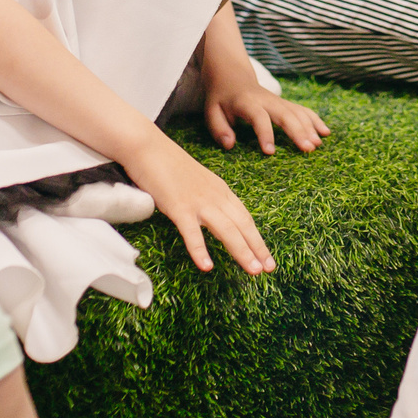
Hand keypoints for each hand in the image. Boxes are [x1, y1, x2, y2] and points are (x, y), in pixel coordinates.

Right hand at [124, 135, 276, 274]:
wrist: (148, 146)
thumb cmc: (167, 164)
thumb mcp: (197, 181)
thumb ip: (207, 198)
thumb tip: (213, 216)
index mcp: (220, 190)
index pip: (245, 218)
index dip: (257, 239)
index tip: (267, 257)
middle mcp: (215, 196)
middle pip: (242, 225)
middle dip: (257, 248)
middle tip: (269, 268)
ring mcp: (198, 202)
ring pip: (226, 230)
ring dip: (241, 251)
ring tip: (253, 270)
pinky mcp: (178, 206)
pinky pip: (192, 232)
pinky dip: (200, 250)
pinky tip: (207, 266)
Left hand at [204, 73, 330, 155]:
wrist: (232, 74)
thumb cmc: (220, 98)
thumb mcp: (211, 112)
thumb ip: (219, 129)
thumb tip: (230, 145)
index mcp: (246, 102)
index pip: (258, 117)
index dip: (265, 133)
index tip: (270, 152)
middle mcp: (266, 100)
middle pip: (285, 114)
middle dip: (298, 131)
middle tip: (308, 149)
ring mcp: (278, 100)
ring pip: (297, 112)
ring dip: (309, 127)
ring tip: (317, 145)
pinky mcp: (285, 103)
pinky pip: (303, 110)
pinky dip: (315, 120)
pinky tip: (326, 132)